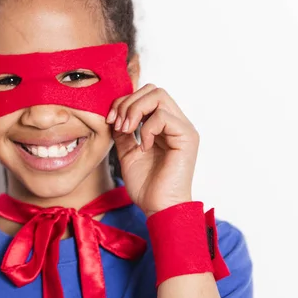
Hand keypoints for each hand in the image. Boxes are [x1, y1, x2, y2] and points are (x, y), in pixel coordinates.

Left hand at [107, 84, 199, 216]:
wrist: (158, 208)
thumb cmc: (146, 185)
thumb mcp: (127, 152)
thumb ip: (123, 132)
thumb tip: (114, 113)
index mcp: (163, 125)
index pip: (145, 96)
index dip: (124, 102)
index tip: (110, 121)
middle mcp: (176, 123)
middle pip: (153, 89)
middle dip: (128, 103)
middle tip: (118, 125)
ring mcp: (183, 128)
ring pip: (158, 95)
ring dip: (135, 111)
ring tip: (126, 131)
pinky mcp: (187, 137)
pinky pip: (163, 116)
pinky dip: (147, 128)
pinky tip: (144, 147)